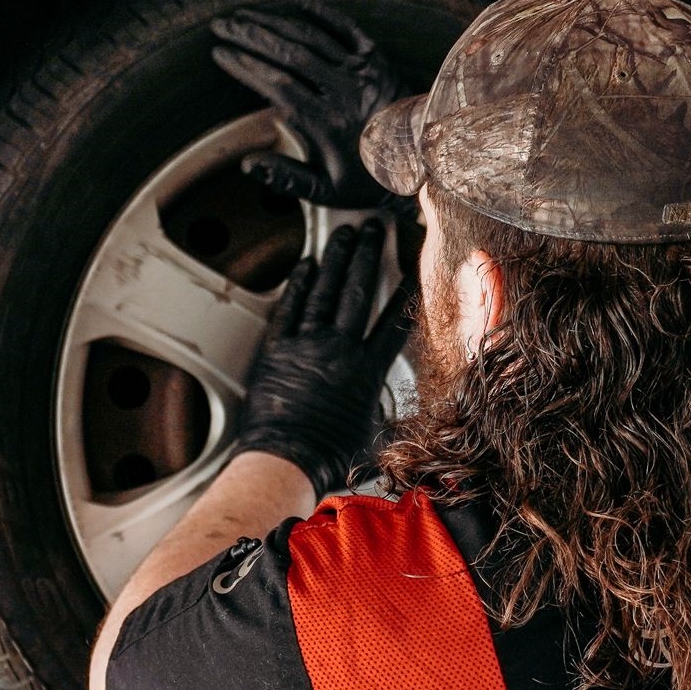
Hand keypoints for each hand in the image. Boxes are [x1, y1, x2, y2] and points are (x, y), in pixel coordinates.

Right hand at [214, 3, 404, 210]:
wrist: (422, 160)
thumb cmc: (369, 177)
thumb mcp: (327, 191)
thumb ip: (286, 178)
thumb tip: (246, 165)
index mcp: (328, 123)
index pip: (278, 86)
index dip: (246, 66)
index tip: (220, 54)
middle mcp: (345, 91)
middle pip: (289, 55)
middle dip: (251, 37)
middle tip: (222, 26)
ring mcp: (362, 71)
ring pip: (311, 38)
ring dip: (273, 22)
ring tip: (243, 15)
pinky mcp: (376, 58)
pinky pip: (346, 27)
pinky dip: (319, 9)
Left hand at [229, 223, 411, 493]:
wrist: (286, 460)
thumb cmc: (328, 456)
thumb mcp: (373, 436)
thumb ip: (389, 415)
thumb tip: (408, 419)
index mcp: (367, 371)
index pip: (393, 322)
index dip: (406, 292)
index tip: (414, 269)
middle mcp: (339, 350)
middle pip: (359, 292)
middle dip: (369, 256)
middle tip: (376, 229)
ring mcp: (307, 346)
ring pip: (325, 292)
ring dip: (336, 260)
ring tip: (345, 235)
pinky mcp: (277, 349)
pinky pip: (290, 309)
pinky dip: (298, 285)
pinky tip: (306, 266)